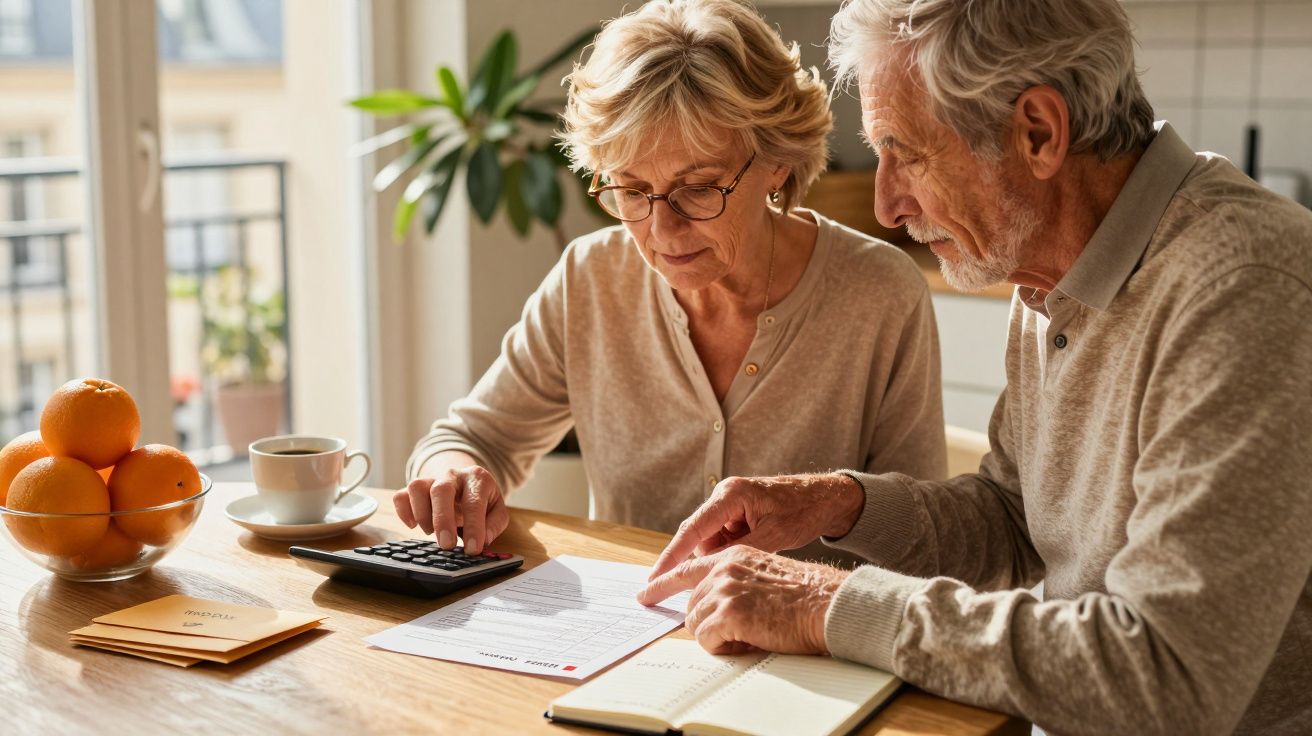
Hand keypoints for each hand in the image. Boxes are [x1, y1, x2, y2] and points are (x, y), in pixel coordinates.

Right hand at [391, 453, 508, 554]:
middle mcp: (452, 475)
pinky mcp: (414, 489)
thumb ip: (495, 524)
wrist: (465, 482)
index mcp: (477, 479)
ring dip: (422, 515)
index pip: (474, 502)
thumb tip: (484, 539)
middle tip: (447, 545)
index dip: (473, 527)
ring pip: (417, 488)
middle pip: (441, 490)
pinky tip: (413, 525)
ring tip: (431, 533)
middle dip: (442, 520)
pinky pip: (401, 495)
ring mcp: (431, 479)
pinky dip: (404, 512)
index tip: (473, 549)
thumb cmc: (482, 500)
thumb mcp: (497, 510)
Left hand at [636, 546, 847, 654]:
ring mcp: (725, 588)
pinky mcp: (729, 612)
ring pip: (696, 623)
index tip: (645, 593)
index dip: (662, 584)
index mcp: (734, 556)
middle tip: (736, 634)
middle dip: (708, 625)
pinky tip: (747, 642)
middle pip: (691, 604)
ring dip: (717, 637)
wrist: (827, 604)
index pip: (687, 568)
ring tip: (747, 636)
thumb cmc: (806, 597)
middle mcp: (724, 567)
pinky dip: (723, 648)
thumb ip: (736, 583)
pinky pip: (708, 640)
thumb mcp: (765, 576)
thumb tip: (711, 608)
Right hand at [647, 473, 864, 580]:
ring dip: (723, 557)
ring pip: (711, 541)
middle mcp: (725, 497)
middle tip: (695, 585)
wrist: (827, 498)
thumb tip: (711, 572)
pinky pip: (723, 538)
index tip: (655, 578)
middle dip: (699, 561)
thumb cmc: (804, 510)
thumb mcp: (773, 536)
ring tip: (753, 558)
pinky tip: (751, 557)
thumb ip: (739, 552)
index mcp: (731, 495)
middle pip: (698, 536)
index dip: (672, 556)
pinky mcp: (737, 514)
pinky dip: (731, 552)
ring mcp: (730, 505)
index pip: (693, 529)